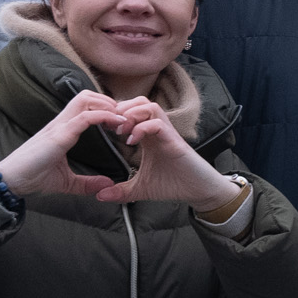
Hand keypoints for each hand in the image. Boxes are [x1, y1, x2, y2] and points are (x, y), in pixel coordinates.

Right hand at [0, 92, 130, 200]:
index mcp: (62, 130)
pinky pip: (84, 117)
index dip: (105, 108)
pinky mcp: (58, 136)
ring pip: (85, 100)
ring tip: (121, 119)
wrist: (10, 182)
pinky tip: (116, 124)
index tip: (121, 122)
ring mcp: (59, 127)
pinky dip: (103, 116)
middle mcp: (60, 123)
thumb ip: (87, 183)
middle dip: (108, 101)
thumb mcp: (67, 182)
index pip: (85, 106)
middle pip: (86, 96)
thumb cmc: (33, 178)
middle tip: (123, 118)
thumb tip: (107, 185)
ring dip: (107, 105)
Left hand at [96, 97, 239, 210]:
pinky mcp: (174, 141)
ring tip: (122, 132)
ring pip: (148, 105)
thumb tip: (99, 196)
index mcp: (148, 136)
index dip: (114, 115)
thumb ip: (120, 191)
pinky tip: (132, 142)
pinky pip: (157, 123)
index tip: (103, 129)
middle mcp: (157, 130)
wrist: (198, 191)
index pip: (130, 111)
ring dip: (131, 115)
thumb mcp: (139, 189)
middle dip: (121, 110)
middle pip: (138, 101)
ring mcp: (166, 133)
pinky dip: (142, 128)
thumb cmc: (173, 185)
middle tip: (111, 128)